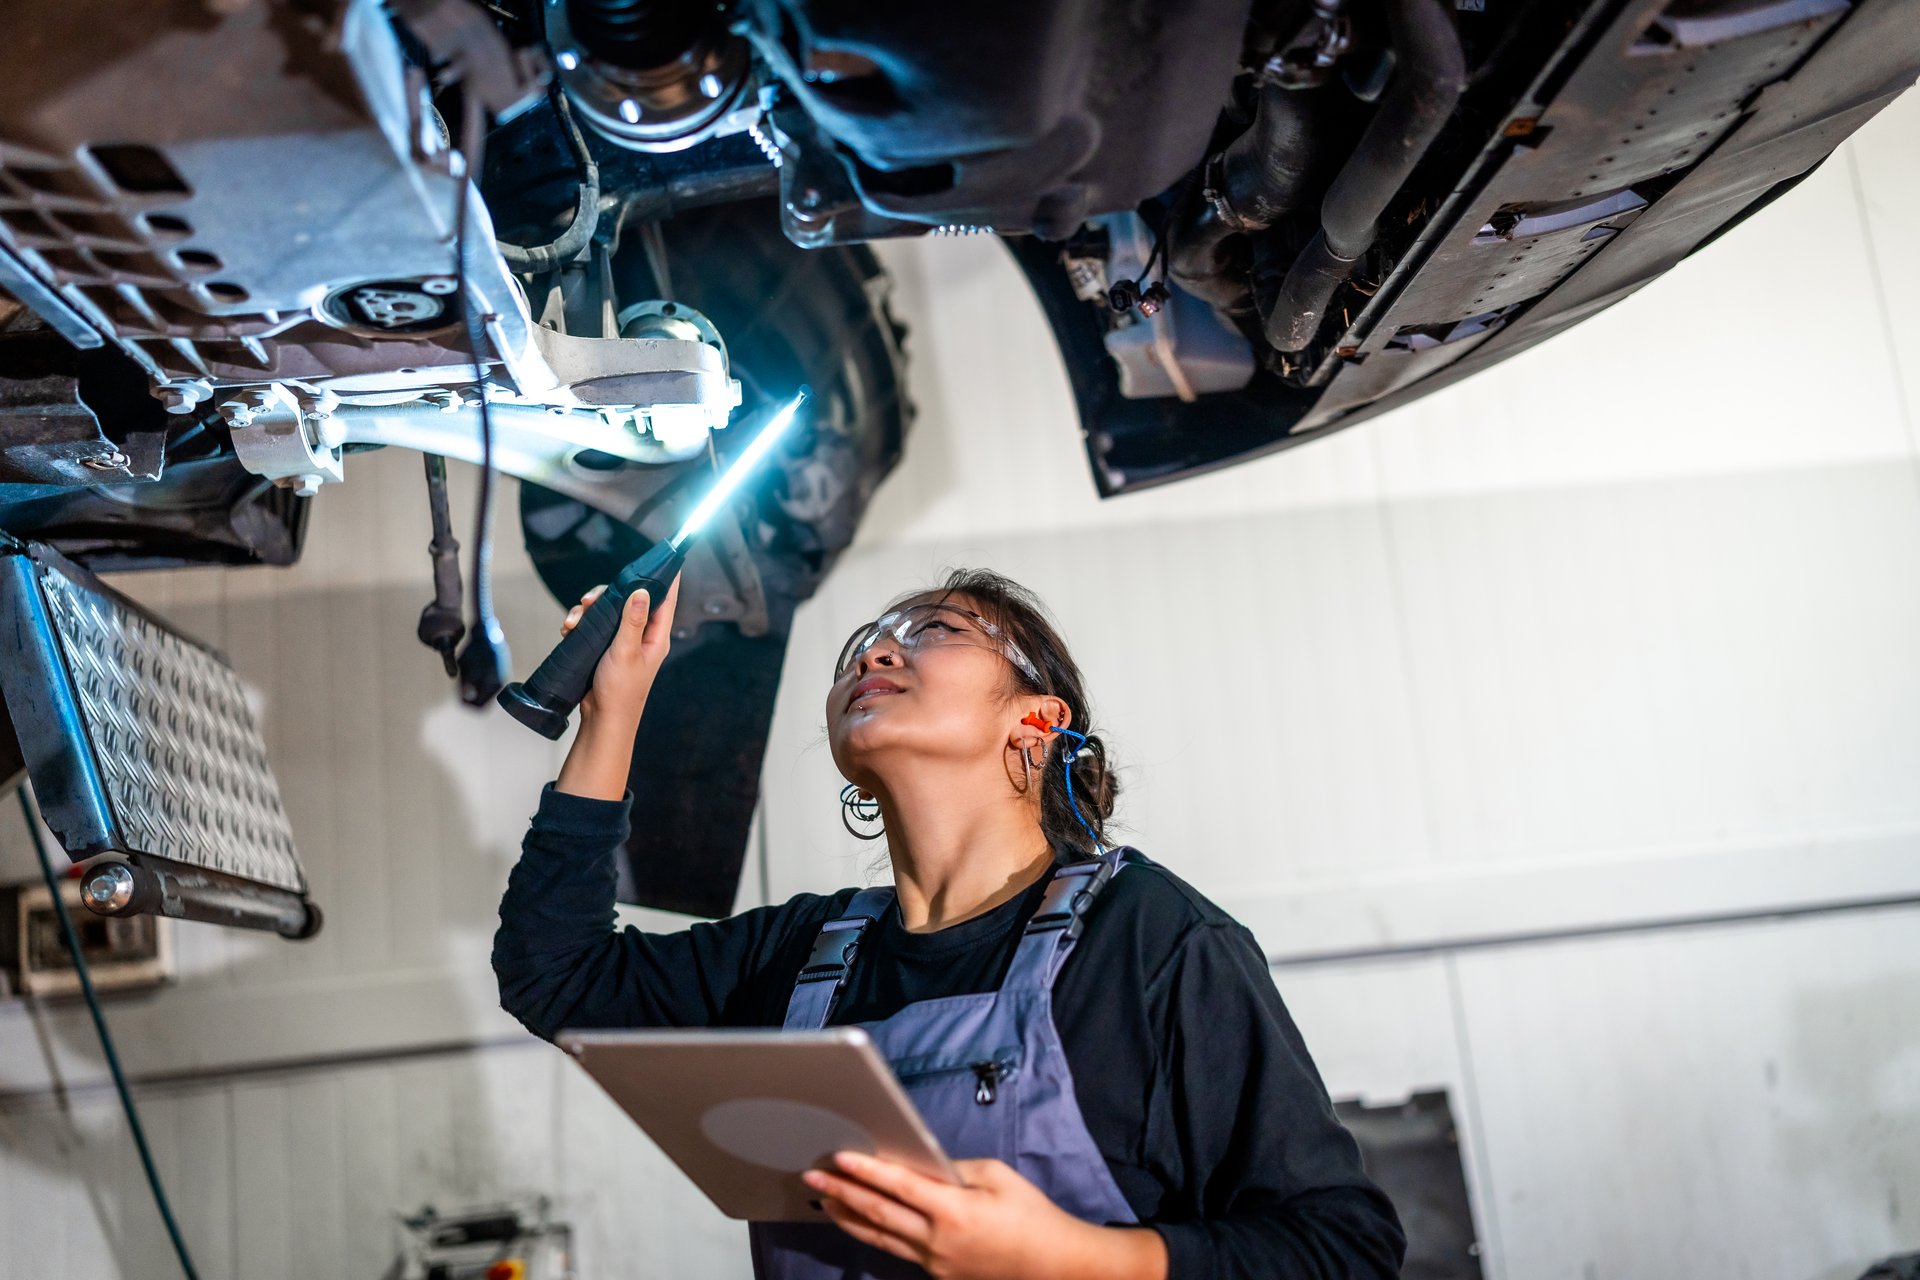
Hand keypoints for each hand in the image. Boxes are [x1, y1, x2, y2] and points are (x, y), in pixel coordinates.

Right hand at [561, 577, 679, 726]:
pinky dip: (582, 623)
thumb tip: (642, 591)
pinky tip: (569, 629)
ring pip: (609, 611)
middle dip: (609, 595)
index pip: (667, 599)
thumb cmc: (620, 691)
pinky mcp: (606, 647)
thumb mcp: (626, 652)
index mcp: (656, 637)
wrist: (602, 719)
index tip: (667, 557)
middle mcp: (642, 635)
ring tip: (574, 620)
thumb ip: (632, 621)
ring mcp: (624, 640)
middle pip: (631, 599)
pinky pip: (595, 625)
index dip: (667, 577)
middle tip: (590, 600)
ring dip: (589, 611)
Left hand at [802, 1152, 1166, 1279]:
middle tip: (812, 1175)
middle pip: (878, 1213)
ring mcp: (934, 1262)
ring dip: (848, 1216)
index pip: (899, 1186)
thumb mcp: (996, 1177)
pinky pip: (897, 1249)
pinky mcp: (937, 1273)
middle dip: (841, 1192)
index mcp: (954, 1211)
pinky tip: (860, 1220)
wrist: (1053, 1265)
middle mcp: (937, 1240)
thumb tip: (921, 1163)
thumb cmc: (1030, 1215)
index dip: (865, 1170)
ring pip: (879, 1237)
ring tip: (823, 1199)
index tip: (838, 1157)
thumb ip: (955, 1169)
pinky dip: (874, 1232)